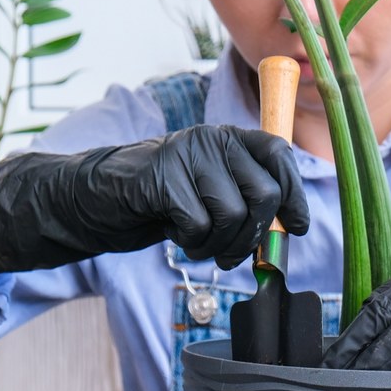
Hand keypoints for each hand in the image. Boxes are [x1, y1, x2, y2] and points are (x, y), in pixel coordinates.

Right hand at [0, 125, 307, 271]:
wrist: (94, 200)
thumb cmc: (162, 203)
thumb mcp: (212, 194)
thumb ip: (247, 199)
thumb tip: (291, 227)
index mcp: (229, 138)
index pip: (280, 155)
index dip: (295, 194)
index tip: (296, 226)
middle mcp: (211, 139)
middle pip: (263, 193)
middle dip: (253, 234)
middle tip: (231, 252)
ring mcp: (186, 156)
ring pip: (234, 214)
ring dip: (221, 245)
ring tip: (200, 245)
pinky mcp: (162, 179)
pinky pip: (199, 225)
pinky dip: (193, 244)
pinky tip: (178, 237)